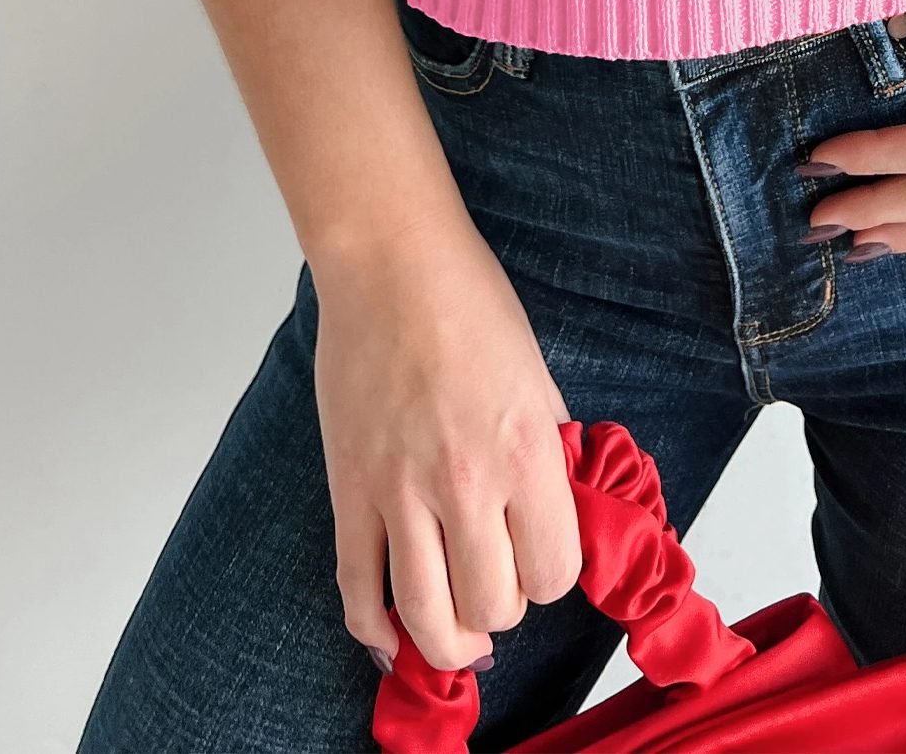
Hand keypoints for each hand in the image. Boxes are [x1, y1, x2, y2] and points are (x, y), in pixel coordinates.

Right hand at [311, 204, 580, 674]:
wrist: (391, 264)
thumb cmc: (470, 303)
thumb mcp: (538, 376)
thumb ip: (546, 451)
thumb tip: (553, 509)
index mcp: (525, 451)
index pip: (555, 571)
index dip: (553, 575)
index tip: (542, 558)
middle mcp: (465, 482)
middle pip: (494, 606)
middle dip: (504, 606)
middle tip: (501, 581)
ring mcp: (400, 492)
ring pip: (427, 616)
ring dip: (449, 639)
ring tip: (460, 635)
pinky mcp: (350, 490)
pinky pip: (357, 588)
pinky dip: (376, 630)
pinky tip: (393, 637)